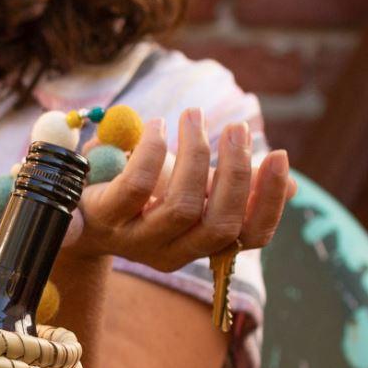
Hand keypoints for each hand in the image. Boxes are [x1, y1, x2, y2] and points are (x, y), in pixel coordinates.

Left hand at [64, 110, 293, 269]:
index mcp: (200, 245)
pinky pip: (137, 187)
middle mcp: (171, 251)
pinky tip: (157, 126)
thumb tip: (295, 187)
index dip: (270, 201)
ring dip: (196, 154)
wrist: (72, 211)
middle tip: (238, 129)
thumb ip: (231, 188)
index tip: (279, 156)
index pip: (249, 236)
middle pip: (220, 224)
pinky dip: (153, 152)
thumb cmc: (140, 196)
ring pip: (182, 206)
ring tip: (193, 115)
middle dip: (236, 172)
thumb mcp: (190, 189)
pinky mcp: (105, 220)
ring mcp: (136, 240)